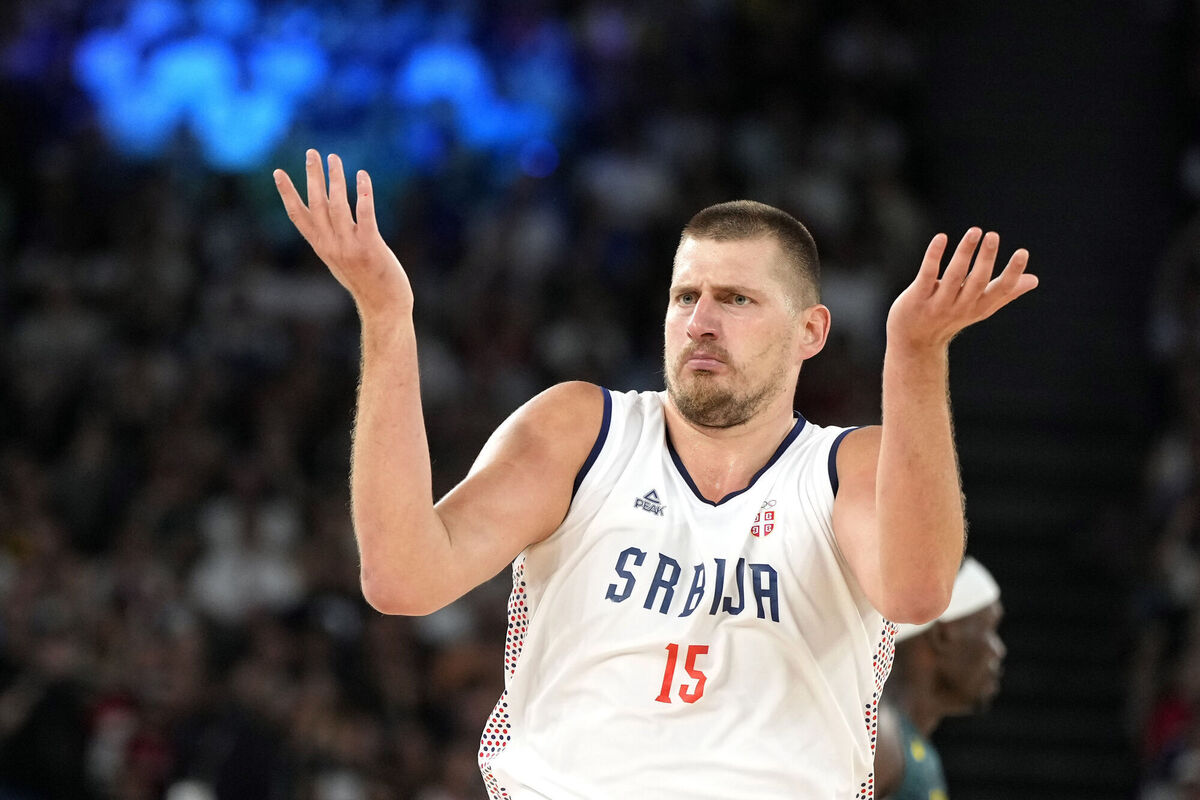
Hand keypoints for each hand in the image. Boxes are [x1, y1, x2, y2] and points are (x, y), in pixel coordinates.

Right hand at [274, 150, 412, 318]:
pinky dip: (363, 194)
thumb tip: (327, 217)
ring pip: (338, 206)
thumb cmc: (365, 282)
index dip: (287, 194)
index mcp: (322, 247)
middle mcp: (331, 246)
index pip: (299, 216)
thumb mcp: (341, 260)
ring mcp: (350, 247)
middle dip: (312, 177)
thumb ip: (332, 240)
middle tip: (312, 153)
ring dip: (335, 179)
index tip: (278, 172)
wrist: (384, 307)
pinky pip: (365, 215)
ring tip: (334, 158)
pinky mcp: (370, 247)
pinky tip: (362, 176)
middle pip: (317, 205)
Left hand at [886, 228, 1037, 349]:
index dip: (1012, 273)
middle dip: (986, 258)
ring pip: (953, 276)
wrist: (914, 343)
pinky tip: (941, 237)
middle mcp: (960, 307)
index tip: (1022, 252)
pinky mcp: (916, 298)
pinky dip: (934, 256)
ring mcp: (938, 303)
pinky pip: (927, 275)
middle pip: (977, 281)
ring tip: (974, 232)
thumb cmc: (949, 319)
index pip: (1000, 290)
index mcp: (978, 307)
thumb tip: (1034, 280)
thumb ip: (1004, 293)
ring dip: (964, 253)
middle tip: (993, 236)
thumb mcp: (979, 309)